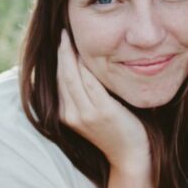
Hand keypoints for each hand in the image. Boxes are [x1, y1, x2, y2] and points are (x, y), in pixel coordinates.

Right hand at [57, 31, 150, 173]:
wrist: (130, 156)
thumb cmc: (116, 131)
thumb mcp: (94, 113)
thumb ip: (85, 94)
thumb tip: (82, 69)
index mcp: (65, 115)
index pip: (57, 80)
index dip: (57, 58)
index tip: (60, 40)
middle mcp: (70, 114)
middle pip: (61, 75)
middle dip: (60, 52)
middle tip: (62, 31)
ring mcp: (84, 114)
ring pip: (71, 76)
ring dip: (69, 54)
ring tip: (69, 36)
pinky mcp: (101, 112)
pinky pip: (89, 82)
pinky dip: (84, 65)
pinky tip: (84, 52)